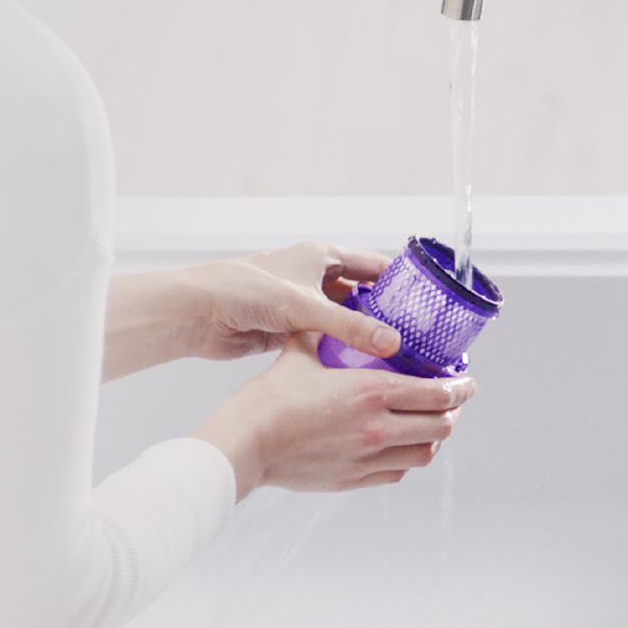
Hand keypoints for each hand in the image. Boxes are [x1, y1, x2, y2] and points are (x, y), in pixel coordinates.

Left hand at [179, 242, 400, 360]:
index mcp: (322, 256)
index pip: (375, 266)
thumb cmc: (245, 292)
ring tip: (396, 360)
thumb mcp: (304, 307)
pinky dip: (342, 351)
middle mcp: (315, 276)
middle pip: (364, 296)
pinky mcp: (290, 328)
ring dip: (365, 337)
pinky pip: (327, 340)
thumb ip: (350, 326)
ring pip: (345, 321)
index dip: (402, 284)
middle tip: (417, 341)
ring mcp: (303, 304)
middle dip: (388, 316)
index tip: (430, 306)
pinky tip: (361, 371)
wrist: (197, 313)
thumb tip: (392, 344)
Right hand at [193, 334, 477, 499]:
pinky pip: (398, 472)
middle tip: (453, 401)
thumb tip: (336, 313)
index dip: (461, 388)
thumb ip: (327, 332)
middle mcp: (378, 428)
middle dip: (454, 412)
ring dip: (434, 437)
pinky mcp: (354, 479)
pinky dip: (407, 458)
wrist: (248, 445)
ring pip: (424, 453)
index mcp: (371, 392)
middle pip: (441, 426)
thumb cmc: (270, 398)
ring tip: (430, 424)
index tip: (467, 381)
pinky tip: (400, 445)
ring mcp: (368, 458)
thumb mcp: (301, 352)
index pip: (438, 394)